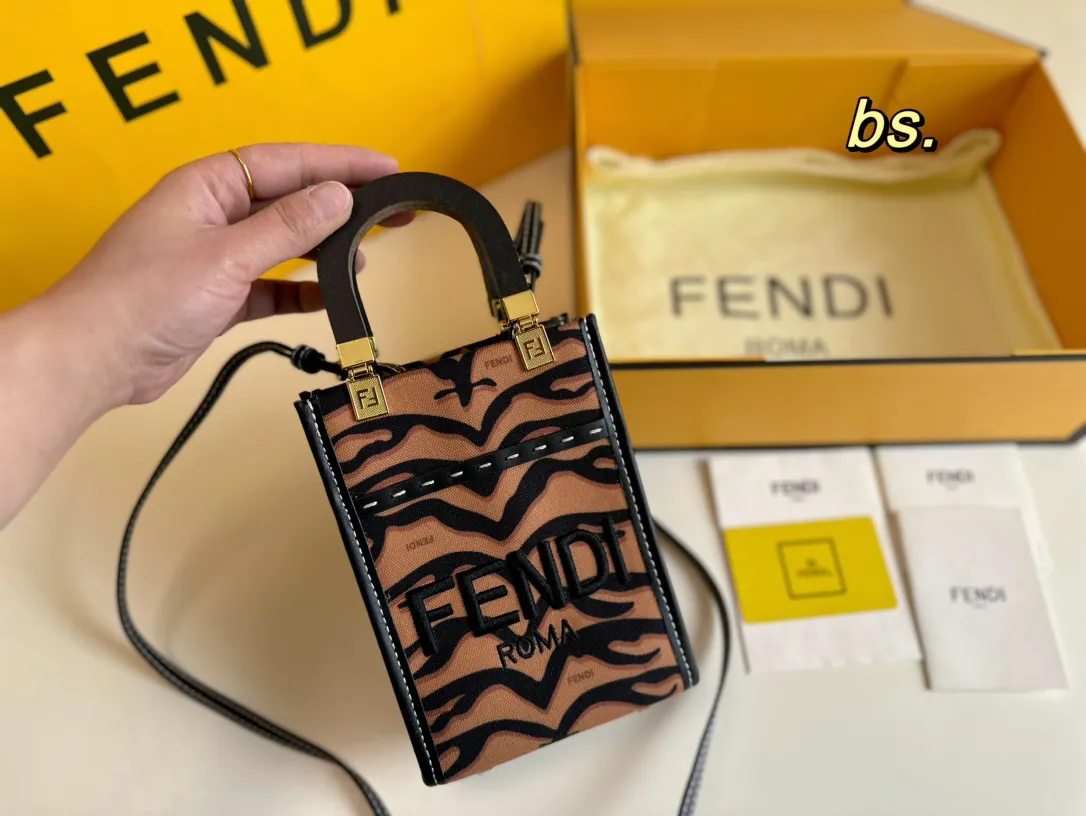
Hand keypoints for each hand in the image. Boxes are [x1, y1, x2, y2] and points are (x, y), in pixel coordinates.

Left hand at [46, 143, 403, 407]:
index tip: (387, 169)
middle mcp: (214, 215)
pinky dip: (301, 292)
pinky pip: (273, 287)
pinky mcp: (219, 297)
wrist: (95, 359)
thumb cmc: (143, 297)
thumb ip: (287, 228)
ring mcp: (217, 257)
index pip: (288, 163)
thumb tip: (339, 197)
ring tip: (368, 255)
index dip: (340, 163)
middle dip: (342, 206)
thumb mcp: (226, 256)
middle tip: (393, 212)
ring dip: (325, 250)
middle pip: (291, 200)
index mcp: (208, 186)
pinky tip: (329, 298)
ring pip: (284, 245)